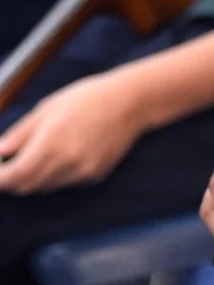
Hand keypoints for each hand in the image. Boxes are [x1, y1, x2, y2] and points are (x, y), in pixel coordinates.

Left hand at [0, 74, 142, 193]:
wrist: (131, 102)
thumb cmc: (88, 98)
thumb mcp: (48, 107)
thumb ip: (20, 133)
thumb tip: (0, 151)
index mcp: (50, 144)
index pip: (13, 177)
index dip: (0, 177)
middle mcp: (66, 163)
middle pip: (27, 186)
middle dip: (14, 178)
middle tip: (12, 162)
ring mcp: (82, 171)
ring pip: (47, 186)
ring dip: (36, 177)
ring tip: (40, 155)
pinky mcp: (96, 175)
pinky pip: (67, 183)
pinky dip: (58, 175)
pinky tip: (66, 154)